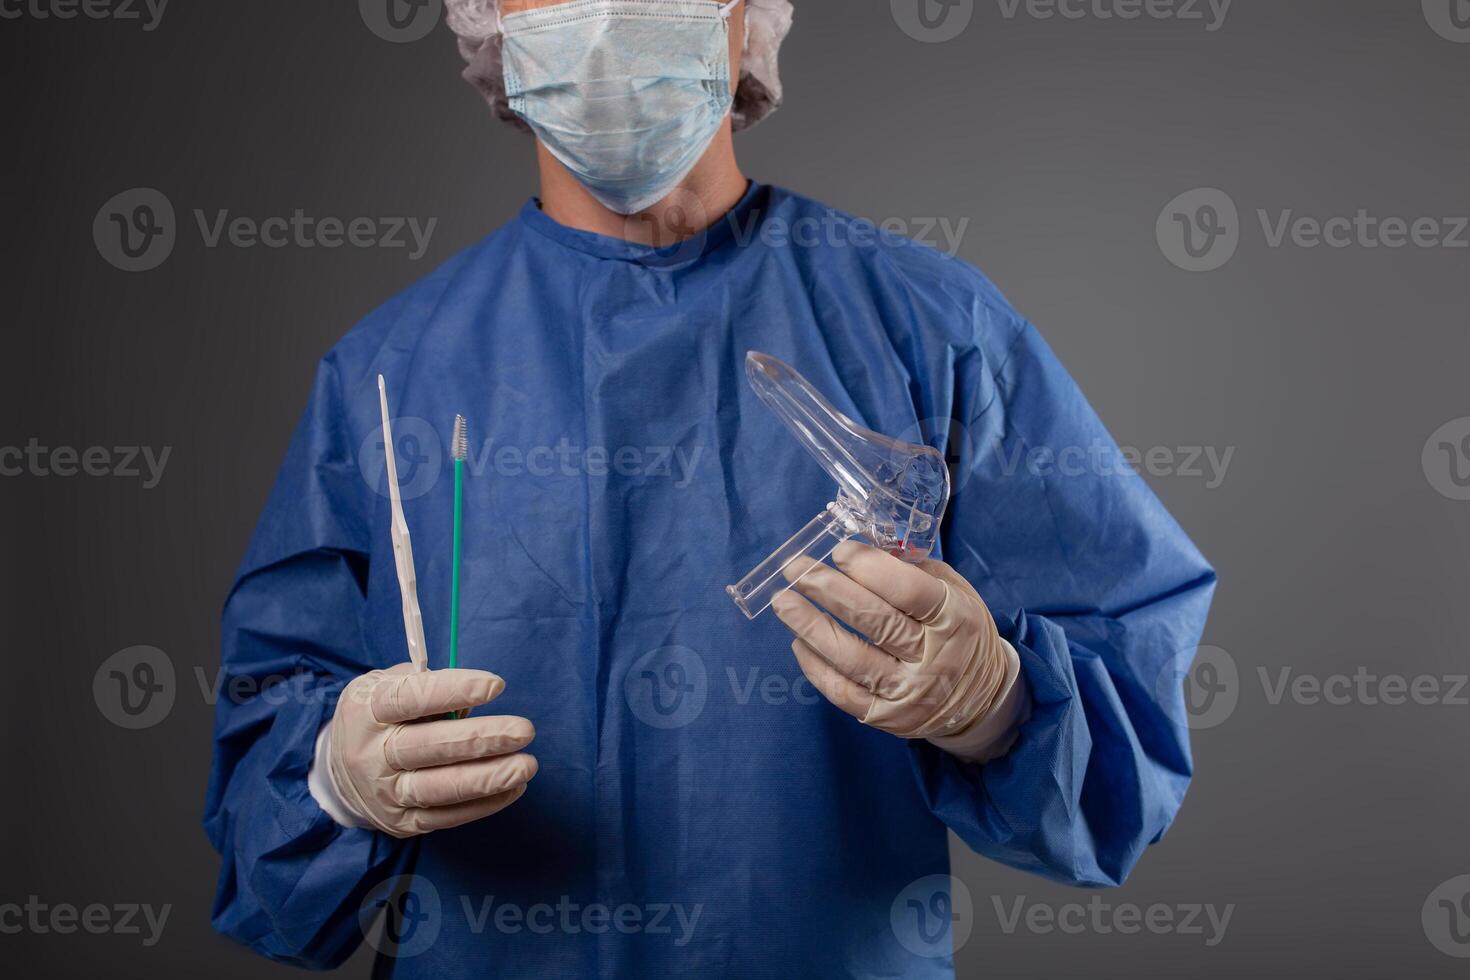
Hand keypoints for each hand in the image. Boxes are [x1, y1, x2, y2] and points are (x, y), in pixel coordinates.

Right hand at [325, 663, 537, 837]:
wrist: (338, 772)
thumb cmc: (379, 717)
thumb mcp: (384, 686)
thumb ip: (423, 684)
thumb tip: (472, 697)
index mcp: (367, 710)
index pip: (410, 699)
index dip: (454, 691)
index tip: (497, 686)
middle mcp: (371, 755)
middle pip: (429, 747)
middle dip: (481, 739)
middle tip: (524, 731)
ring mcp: (385, 793)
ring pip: (440, 788)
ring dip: (488, 778)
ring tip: (526, 766)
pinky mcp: (402, 823)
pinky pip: (447, 816)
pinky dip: (485, 803)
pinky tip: (514, 787)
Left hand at [771, 541, 1015, 747]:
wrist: (980, 698)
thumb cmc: (958, 630)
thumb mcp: (953, 591)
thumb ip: (912, 569)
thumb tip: (862, 549)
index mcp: (954, 619)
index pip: (909, 591)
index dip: (870, 568)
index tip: (839, 551)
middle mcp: (934, 658)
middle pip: (874, 621)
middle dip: (828, 590)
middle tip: (796, 569)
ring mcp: (908, 693)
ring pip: (851, 659)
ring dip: (810, 626)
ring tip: (783, 602)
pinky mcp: (886, 718)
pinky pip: (841, 692)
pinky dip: (815, 665)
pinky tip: (799, 642)